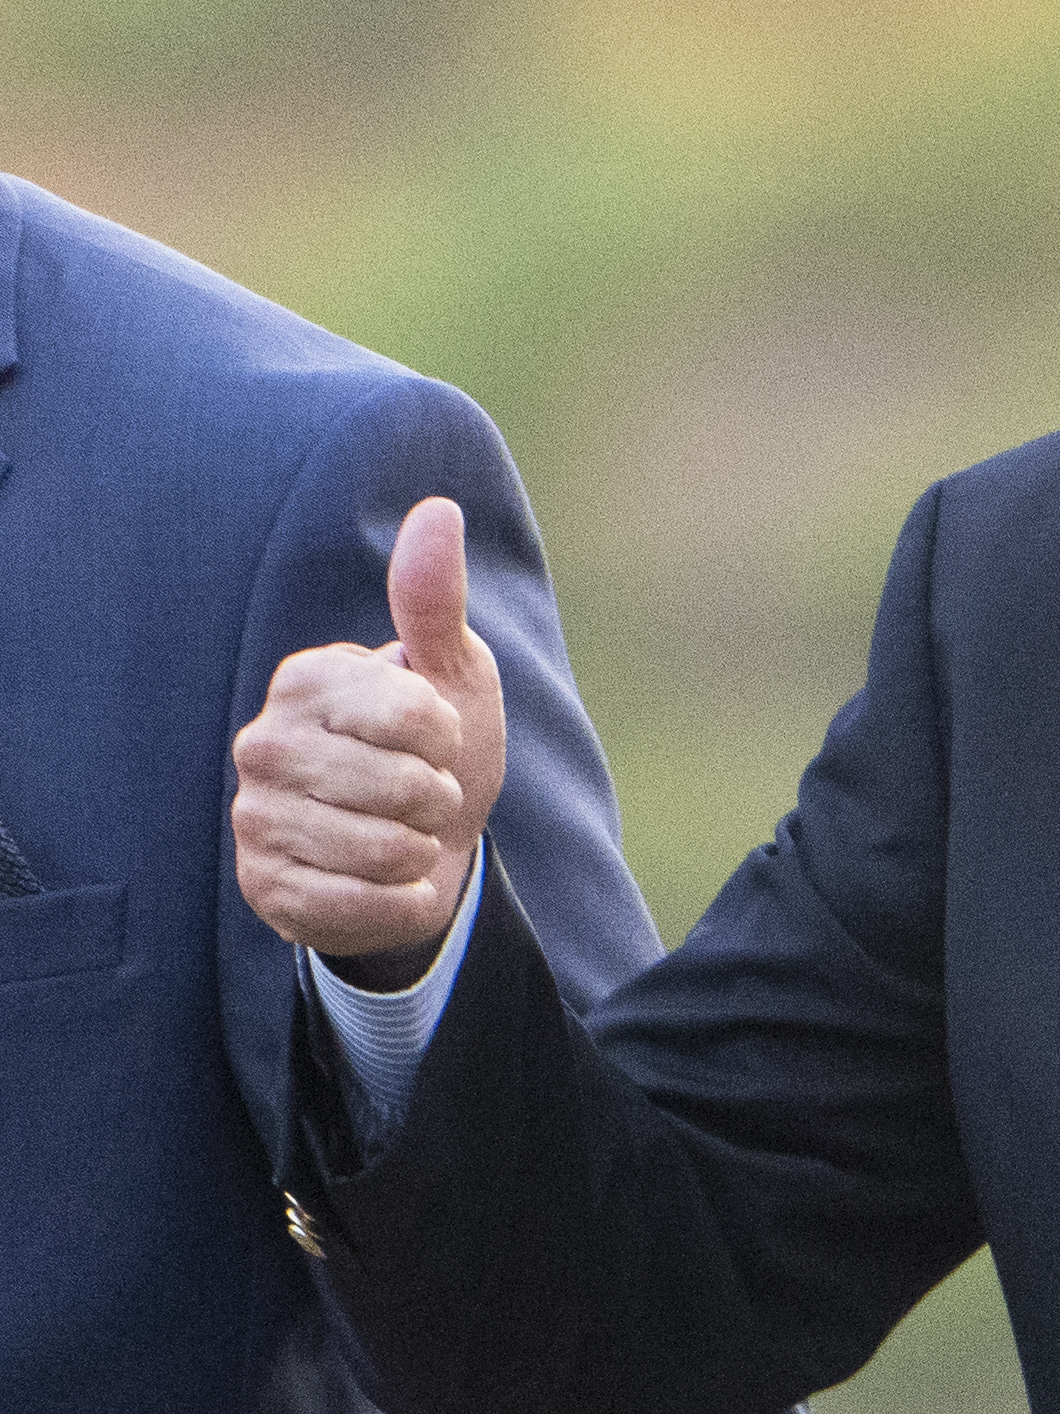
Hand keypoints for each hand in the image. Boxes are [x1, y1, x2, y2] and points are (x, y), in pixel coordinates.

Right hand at [231, 497, 507, 987]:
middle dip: (438, 796)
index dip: (448, 734)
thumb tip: (438, 510)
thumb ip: (434, 599)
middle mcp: (264, 744)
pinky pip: (358, 904)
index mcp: (307, 680)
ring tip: (407, 833)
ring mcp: (255, 818)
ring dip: (421, 848)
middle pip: (401, 786)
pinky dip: (399, 899)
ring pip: (381, 848)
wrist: (423, 843)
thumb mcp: (450, 672)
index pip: (411, 714)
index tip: (437, 733)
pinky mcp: (264, 888)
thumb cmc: (436, 747)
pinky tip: (391, 880)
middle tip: (425, 791)